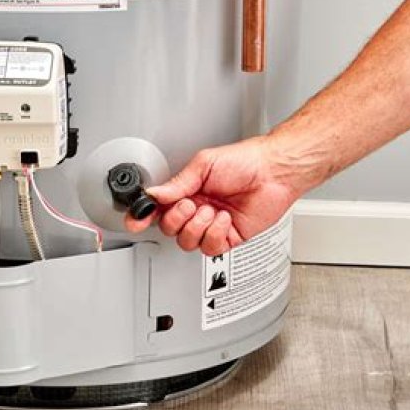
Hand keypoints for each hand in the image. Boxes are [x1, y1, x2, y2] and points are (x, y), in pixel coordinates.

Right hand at [125, 136, 298, 255]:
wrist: (274, 171)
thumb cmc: (245, 162)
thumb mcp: (204, 165)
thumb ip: (177, 183)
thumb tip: (154, 194)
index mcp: (186, 191)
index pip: (157, 209)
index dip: (142, 217)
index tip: (136, 219)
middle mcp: (196, 209)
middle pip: (168, 229)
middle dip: (176, 219)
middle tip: (191, 204)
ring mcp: (211, 225)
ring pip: (187, 242)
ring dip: (197, 226)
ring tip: (211, 210)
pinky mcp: (228, 237)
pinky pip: (210, 248)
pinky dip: (215, 233)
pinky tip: (224, 219)